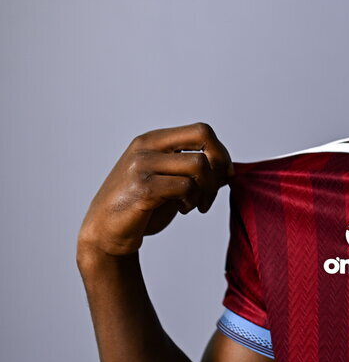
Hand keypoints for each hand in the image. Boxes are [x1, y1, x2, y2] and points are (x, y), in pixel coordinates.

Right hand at [78, 122, 232, 257]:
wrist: (106, 231)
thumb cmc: (141, 206)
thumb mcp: (171, 182)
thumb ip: (196, 172)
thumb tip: (229, 170)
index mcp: (154, 140)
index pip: (201, 130)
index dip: (221, 151)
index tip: (225, 175)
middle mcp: (147, 147)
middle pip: (203, 136)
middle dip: (219, 164)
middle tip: (214, 190)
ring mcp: (142, 165)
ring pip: (199, 164)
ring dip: (207, 189)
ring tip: (196, 204)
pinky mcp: (143, 188)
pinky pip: (186, 186)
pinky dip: (193, 200)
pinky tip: (184, 209)